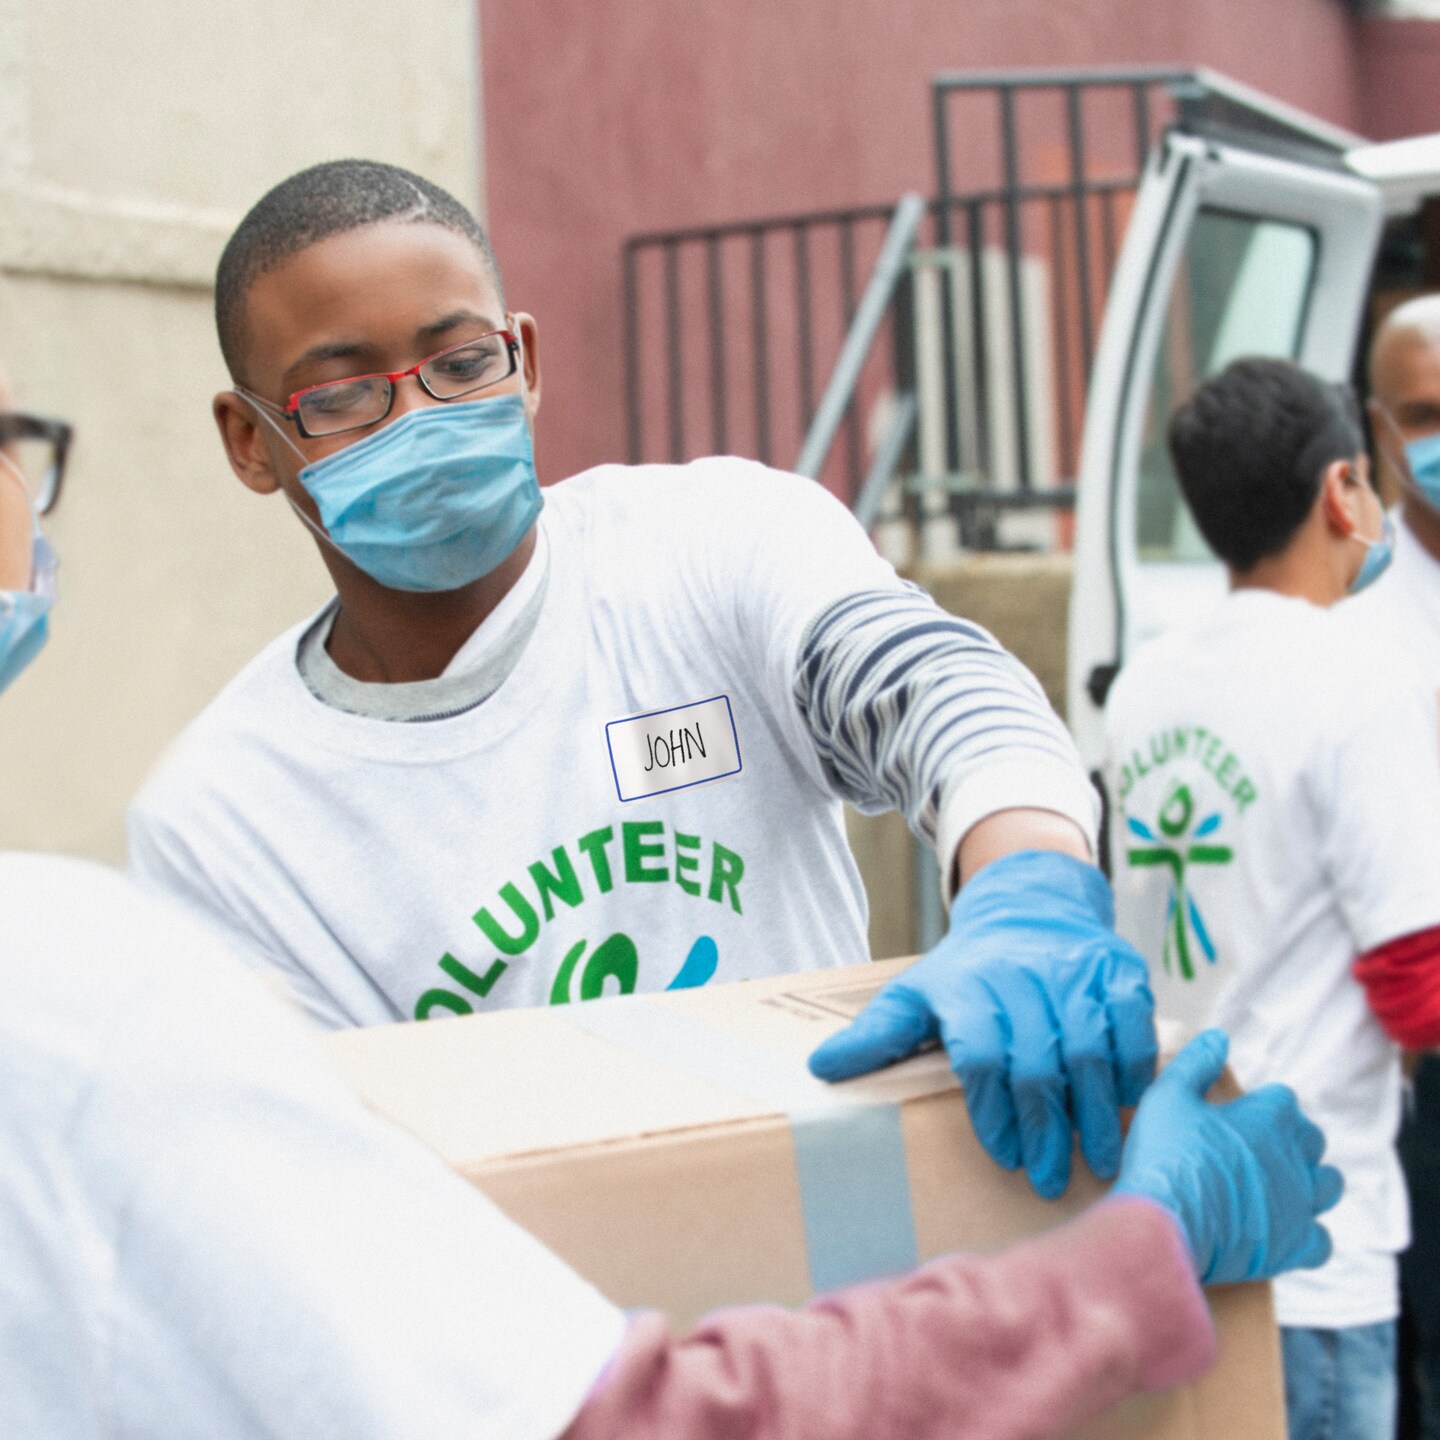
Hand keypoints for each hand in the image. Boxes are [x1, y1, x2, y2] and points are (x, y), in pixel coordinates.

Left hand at [808, 849, 1155, 1198]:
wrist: (1028, 908)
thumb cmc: (966, 971)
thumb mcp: (914, 995)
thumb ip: (876, 1036)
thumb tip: (818, 1068)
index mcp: (968, 987)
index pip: (981, 1055)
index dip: (993, 1110)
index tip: (1004, 1155)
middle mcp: (1023, 976)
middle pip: (1039, 1062)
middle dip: (1047, 1128)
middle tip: (1051, 1178)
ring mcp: (1075, 972)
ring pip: (1090, 1050)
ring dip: (1097, 1112)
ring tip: (1099, 1161)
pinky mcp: (1120, 970)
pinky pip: (1135, 1026)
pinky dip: (1135, 1069)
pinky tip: (1130, 1106)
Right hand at [1115, 1030, 1341, 1283]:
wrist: (1167, 1222)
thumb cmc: (1166, 1154)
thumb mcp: (1167, 1095)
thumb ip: (1195, 1063)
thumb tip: (1218, 1037)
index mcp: (1268, 1117)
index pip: (1284, 1099)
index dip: (1261, 1105)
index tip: (1238, 1116)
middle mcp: (1294, 1158)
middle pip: (1312, 1139)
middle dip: (1291, 1140)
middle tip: (1253, 1148)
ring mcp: (1300, 1203)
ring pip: (1328, 1185)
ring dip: (1310, 1181)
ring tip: (1277, 1186)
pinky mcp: (1296, 1244)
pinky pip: (1322, 1240)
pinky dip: (1308, 1234)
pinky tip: (1282, 1231)